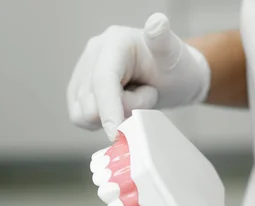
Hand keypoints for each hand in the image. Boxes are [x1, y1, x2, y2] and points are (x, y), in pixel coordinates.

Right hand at [68, 12, 210, 139]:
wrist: (172, 78)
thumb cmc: (175, 67)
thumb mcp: (174, 55)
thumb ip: (163, 41)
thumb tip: (157, 23)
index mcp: (114, 42)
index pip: (103, 80)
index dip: (108, 109)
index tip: (116, 134)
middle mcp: (93, 54)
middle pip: (91, 102)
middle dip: (122, 111)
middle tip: (147, 96)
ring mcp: (83, 73)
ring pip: (83, 114)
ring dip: (113, 116)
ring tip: (134, 100)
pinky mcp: (79, 91)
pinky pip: (81, 119)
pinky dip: (102, 121)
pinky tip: (121, 108)